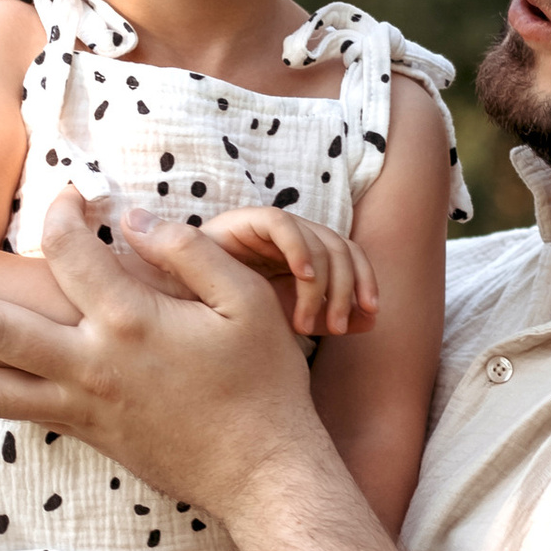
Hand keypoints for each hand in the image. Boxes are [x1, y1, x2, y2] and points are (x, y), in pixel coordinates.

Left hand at [0, 190, 319, 527]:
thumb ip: (187, 251)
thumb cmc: (261, 381)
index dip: (63, 213)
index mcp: (131, 323)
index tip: (67, 196)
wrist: (260, 472)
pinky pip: (6, 409)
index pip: (70, 252)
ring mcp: (77, 402)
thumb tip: (130, 218)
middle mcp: (89, 365)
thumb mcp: (245, 301)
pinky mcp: (79, 427)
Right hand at [199, 204, 378, 337]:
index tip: (370, 314)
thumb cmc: (230, 321)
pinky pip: (281, 225)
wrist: (178, 312)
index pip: (349, 255)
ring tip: (305, 324)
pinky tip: (302, 278)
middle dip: (345, 289)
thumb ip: (329, 319)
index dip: (365, 280)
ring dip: (319, 285)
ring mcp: (267, 228)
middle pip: (338, 247)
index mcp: (303, 255)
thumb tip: (372, 320)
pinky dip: (298, 249)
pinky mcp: (243, 222)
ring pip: (316, 239)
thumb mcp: (289, 323)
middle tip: (334, 328)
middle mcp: (290, 238)